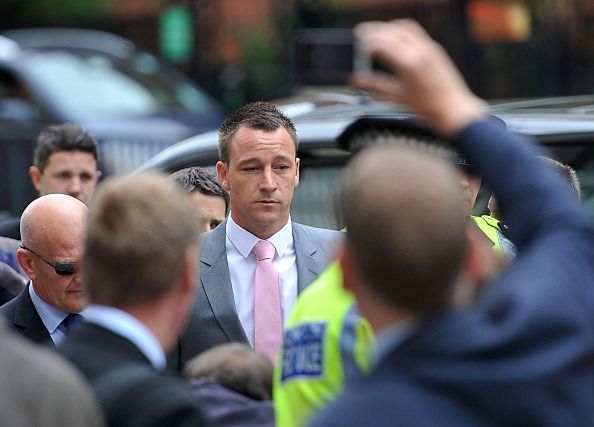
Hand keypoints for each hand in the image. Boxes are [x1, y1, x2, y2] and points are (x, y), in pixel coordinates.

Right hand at [352, 19, 485, 135]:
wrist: (454, 109)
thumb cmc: (428, 107)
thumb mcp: (397, 97)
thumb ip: (375, 85)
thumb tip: (358, 80)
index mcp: (409, 64)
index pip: (382, 44)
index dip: (367, 44)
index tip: (358, 48)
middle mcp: (420, 51)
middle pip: (391, 31)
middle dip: (374, 30)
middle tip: (360, 33)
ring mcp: (429, 47)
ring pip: (404, 27)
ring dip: (388, 27)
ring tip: (376, 33)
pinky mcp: (435, 48)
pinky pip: (415, 31)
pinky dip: (400, 30)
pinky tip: (394, 37)